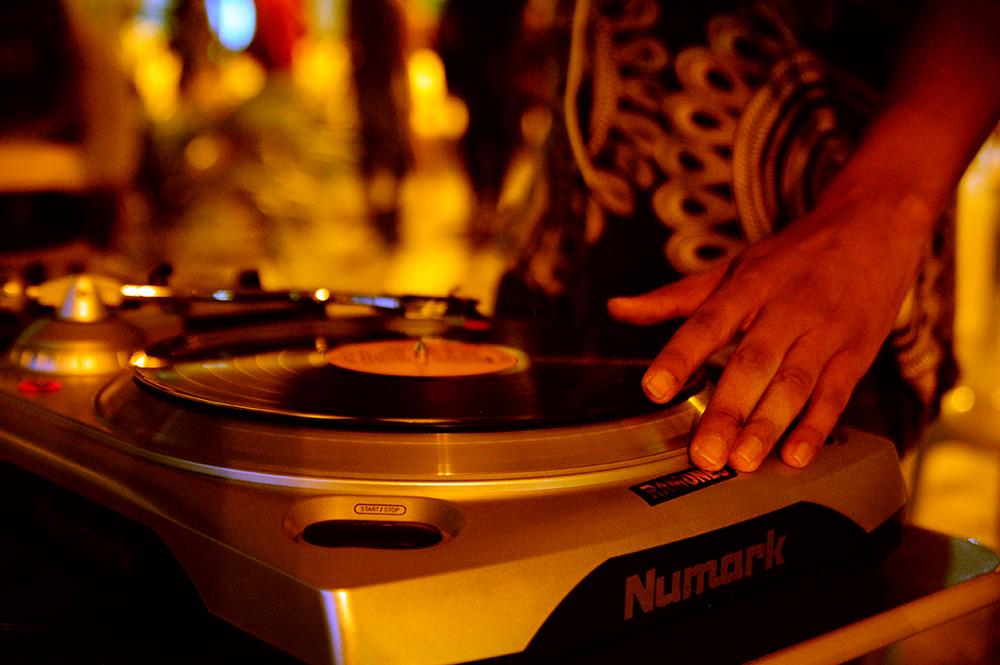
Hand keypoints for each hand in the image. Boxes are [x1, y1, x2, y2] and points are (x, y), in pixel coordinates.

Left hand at [608, 190, 931, 471]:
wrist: (875, 225)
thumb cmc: (793, 256)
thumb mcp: (734, 267)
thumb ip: (675, 297)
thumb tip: (616, 309)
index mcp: (749, 285)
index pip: (707, 322)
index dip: (679, 356)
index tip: (653, 389)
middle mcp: (787, 308)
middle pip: (753, 363)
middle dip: (727, 410)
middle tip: (704, 453)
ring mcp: (825, 331)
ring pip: (794, 384)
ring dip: (767, 426)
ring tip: (742, 462)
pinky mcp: (857, 353)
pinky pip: (836, 395)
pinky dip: (816, 429)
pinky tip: (795, 457)